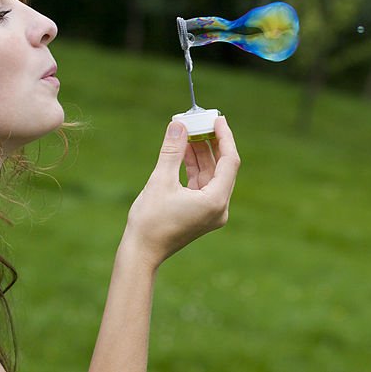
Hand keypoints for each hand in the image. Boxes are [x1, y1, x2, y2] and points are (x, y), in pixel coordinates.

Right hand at [123, 116, 240, 267]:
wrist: (141, 253)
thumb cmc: (150, 221)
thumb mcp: (160, 180)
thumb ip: (172, 150)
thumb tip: (179, 124)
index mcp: (216, 201)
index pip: (229, 161)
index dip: (225, 137)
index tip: (217, 118)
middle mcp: (219, 207)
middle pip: (222, 167)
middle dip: (212, 143)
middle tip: (202, 121)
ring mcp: (211, 211)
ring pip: (211, 175)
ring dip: (202, 153)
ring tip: (190, 131)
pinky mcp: (201, 213)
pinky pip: (203, 184)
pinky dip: (195, 167)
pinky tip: (186, 150)